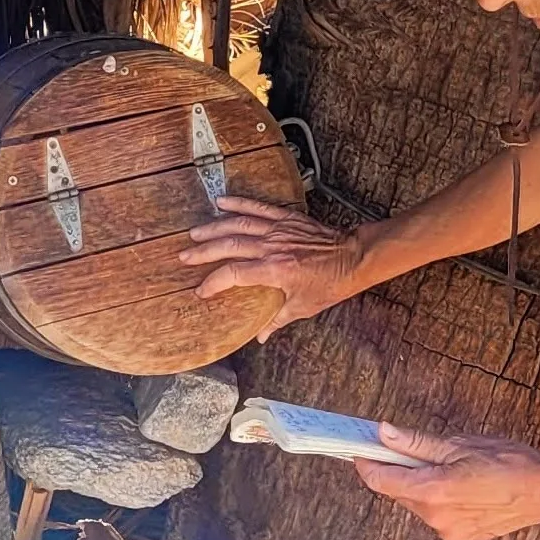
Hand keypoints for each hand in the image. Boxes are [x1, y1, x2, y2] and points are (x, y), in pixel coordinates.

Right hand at [184, 200, 366, 327]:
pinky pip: (258, 208)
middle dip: (204, 252)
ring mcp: (278, 230)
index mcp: (274, 270)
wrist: (354, 257)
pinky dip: (239, 203)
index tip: (202, 290)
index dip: (213, 283)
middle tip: (184, 257)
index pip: (233, 275)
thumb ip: (277, 320)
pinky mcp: (286, 218)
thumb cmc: (331, 283)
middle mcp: (273, 247)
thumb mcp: (303, 306)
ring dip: (214, 228)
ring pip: (238, 225)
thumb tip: (260, 337)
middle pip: (229, 246)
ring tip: (194, 233)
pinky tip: (221, 202)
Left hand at [356, 427, 539, 539]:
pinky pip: (438, 517)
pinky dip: (441, 503)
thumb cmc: (508, 462)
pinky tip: (465, 490)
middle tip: (417, 451)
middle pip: (400, 493)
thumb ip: (417, 443)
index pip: (382, 481)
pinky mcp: (461, 539)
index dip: (368, 464)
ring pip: (419, 506)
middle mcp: (436, 517)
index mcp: (433, 490)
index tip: (362, 450)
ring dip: (423, 488)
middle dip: (401, 472)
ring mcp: (448, 531)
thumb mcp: (460, 444)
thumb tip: (384, 433)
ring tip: (454, 471)